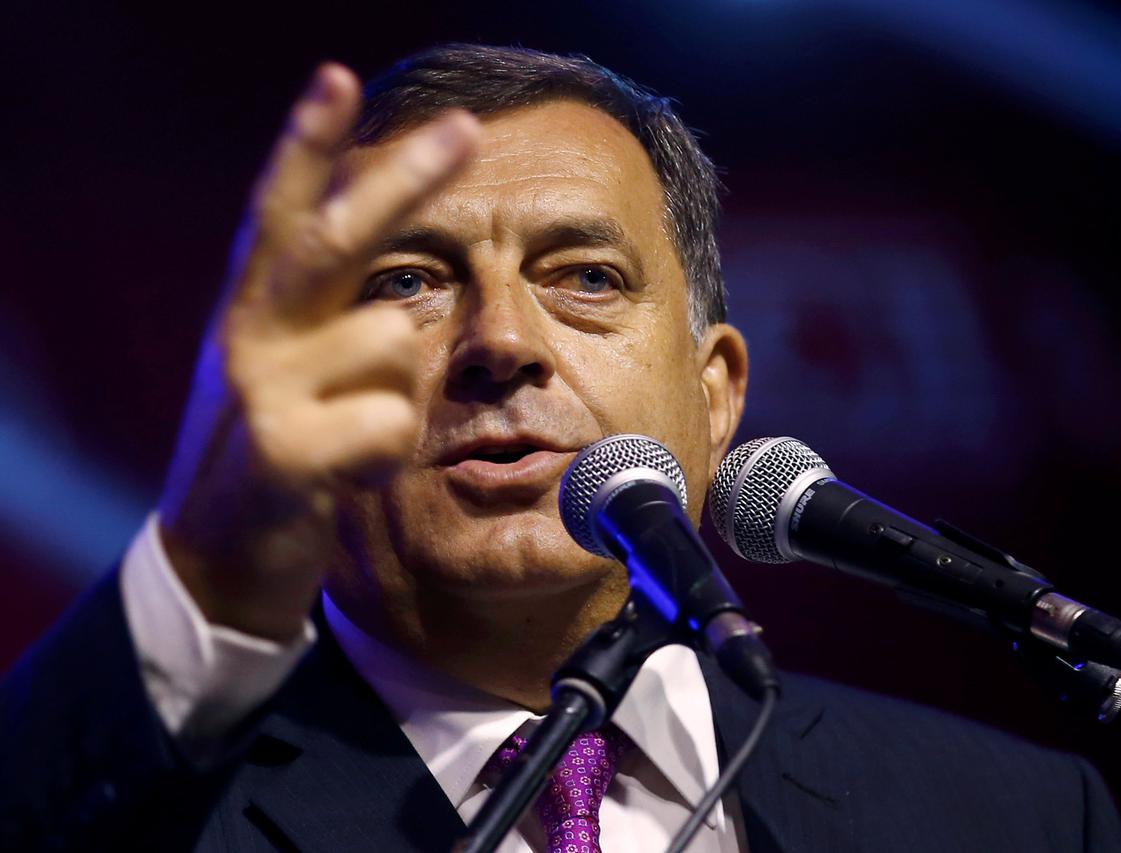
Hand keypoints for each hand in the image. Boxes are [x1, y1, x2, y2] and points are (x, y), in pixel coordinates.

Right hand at [156, 64, 479, 639]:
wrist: (216, 561)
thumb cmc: (279, 454)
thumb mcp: (292, 375)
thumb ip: (334, 322)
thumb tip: (407, 298)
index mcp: (259, 307)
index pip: (282, 211)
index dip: (307, 145)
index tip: (338, 78)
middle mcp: (251, 331)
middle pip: (334, 237)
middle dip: (405, 179)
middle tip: (466, 128)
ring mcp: (259, 388)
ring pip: (393, 341)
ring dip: (402, 393)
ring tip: (358, 435)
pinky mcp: (279, 451)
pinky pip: (389, 422)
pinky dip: (390, 451)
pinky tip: (353, 473)